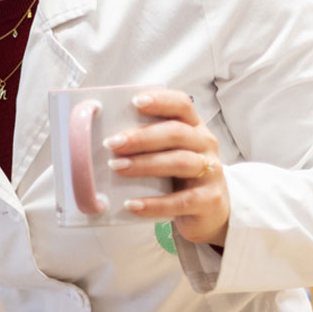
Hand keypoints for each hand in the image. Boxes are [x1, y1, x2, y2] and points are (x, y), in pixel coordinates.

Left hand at [103, 89, 229, 246]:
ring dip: (145, 164)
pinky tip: (132, 205)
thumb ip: (145, 143)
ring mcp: (211, 172)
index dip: (161, 101)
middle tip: (112, 143)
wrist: (209, 210)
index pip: (182, 105)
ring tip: (117, 167)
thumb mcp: (166, 153)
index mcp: (193, 127)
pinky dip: (154, 204)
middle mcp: (205, 145)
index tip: (135, 102)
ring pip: (180, 162)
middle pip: (177, 133)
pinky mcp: (209, 200)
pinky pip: (181, 201)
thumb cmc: (178, 175)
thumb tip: (101, 138)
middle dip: (142, 137)